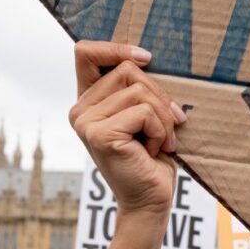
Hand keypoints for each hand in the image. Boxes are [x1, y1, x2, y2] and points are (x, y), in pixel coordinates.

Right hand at [69, 40, 184, 216]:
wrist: (151, 201)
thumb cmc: (152, 156)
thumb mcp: (144, 113)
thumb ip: (136, 86)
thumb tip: (144, 55)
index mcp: (87, 101)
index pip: (85, 53)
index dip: (116, 47)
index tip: (147, 58)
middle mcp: (80, 110)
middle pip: (126, 69)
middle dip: (158, 94)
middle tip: (169, 123)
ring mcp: (86, 123)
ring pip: (139, 90)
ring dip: (163, 117)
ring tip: (162, 141)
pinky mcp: (101, 135)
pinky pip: (144, 111)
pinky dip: (161, 130)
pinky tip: (154, 151)